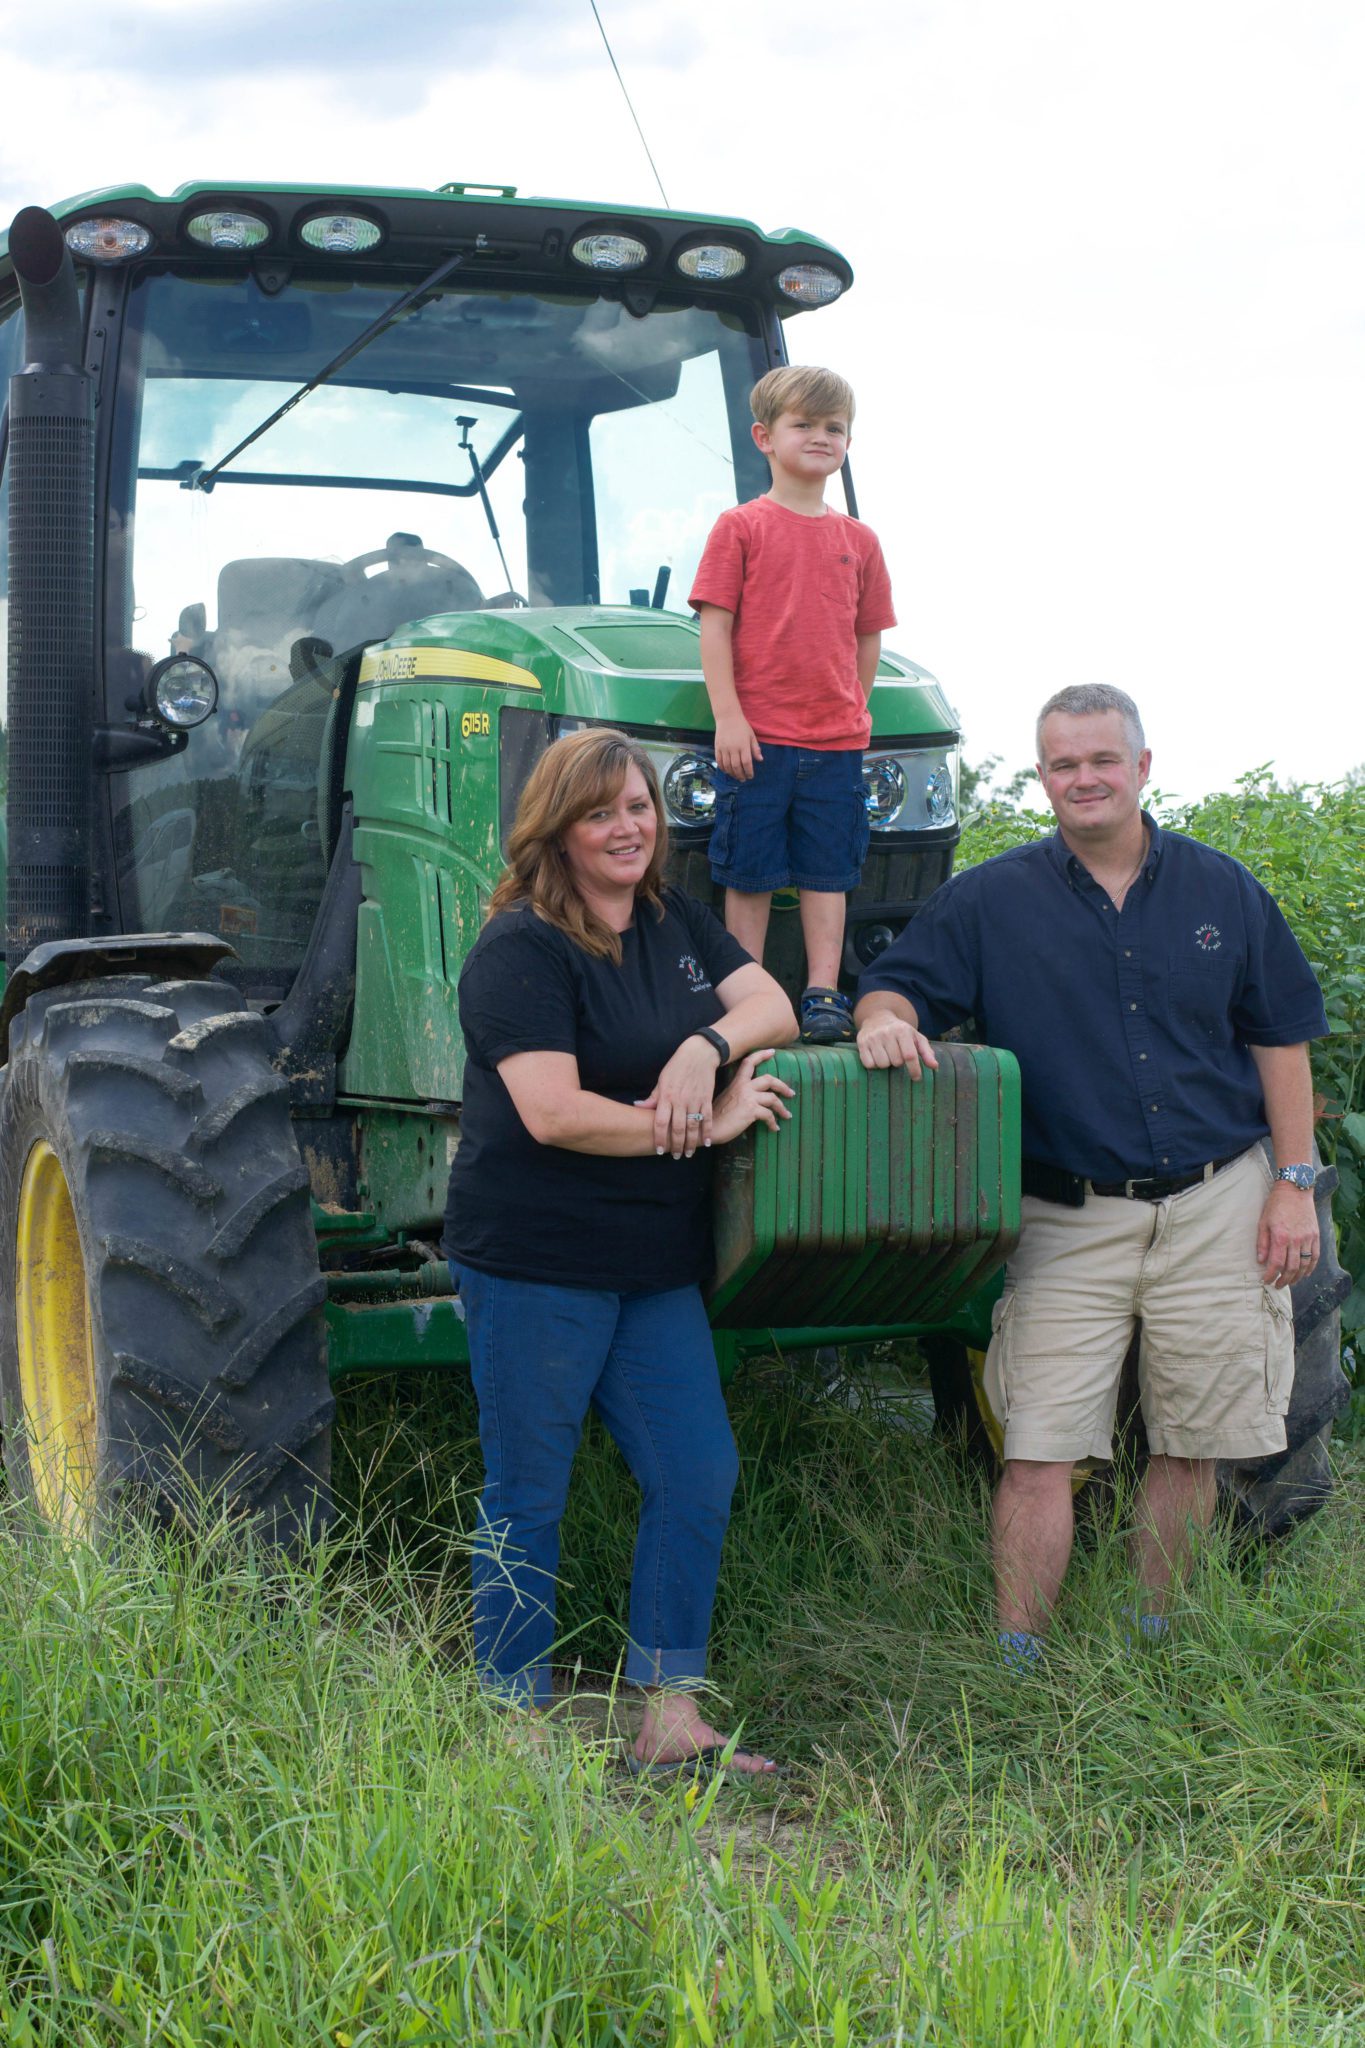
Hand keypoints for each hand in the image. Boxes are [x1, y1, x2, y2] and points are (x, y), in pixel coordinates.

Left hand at [635, 1034, 722, 1157]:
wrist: (699, 1054)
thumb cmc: (677, 1066)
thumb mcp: (662, 1080)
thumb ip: (653, 1097)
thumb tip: (638, 1106)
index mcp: (666, 1096)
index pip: (660, 1122)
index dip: (659, 1138)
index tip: (658, 1150)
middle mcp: (680, 1101)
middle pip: (677, 1129)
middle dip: (676, 1145)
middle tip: (675, 1156)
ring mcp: (695, 1101)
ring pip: (692, 1127)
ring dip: (691, 1143)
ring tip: (688, 1154)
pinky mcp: (706, 1099)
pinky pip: (707, 1119)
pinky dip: (707, 1132)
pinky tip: (706, 1143)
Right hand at [711, 1051, 793, 1143]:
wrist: (707, 1129)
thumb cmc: (714, 1118)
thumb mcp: (726, 1099)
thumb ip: (739, 1095)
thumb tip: (751, 1101)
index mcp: (736, 1082)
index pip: (749, 1063)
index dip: (761, 1055)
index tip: (772, 1052)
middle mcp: (743, 1087)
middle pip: (769, 1079)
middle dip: (782, 1086)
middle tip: (790, 1093)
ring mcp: (748, 1098)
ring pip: (773, 1098)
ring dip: (782, 1108)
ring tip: (786, 1115)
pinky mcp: (751, 1110)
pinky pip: (769, 1115)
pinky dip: (773, 1122)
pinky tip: (774, 1128)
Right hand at [714, 713, 761, 781]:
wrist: (728, 717)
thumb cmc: (742, 726)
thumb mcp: (751, 736)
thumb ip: (755, 748)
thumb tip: (760, 760)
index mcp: (743, 745)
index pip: (746, 763)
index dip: (749, 771)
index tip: (750, 776)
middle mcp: (733, 748)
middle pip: (736, 766)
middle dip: (740, 775)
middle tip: (743, 779)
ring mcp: (724, 748)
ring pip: (727, 766)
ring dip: (732, 773)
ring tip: (736, 776)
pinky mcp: (717, 747)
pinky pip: (719, 761)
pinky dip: (723, 768)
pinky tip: (727, 771)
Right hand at [855, 1014, 938, 1077]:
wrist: (878, 1018)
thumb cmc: (900, 1032)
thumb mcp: (916, 1037)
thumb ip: (926, 1052)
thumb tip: (934, 1066)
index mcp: (902, 1031)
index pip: (909, 1055)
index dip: (914, 1069)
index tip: (916, 1078)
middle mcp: (887, 1033)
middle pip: (896, 1062)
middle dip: (898, 1063)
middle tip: (896, 1055)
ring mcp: (873, 1037)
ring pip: (882, 1064)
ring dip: (886, 1064)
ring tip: (887, 1055)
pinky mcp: (861, 1043)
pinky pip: (869, 1064)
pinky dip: (874, 1064)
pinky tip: (876, 1056)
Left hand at [1256, 1183, 1318, 1287]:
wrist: (1295, 1189)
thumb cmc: (1276, 1204)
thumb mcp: (1263, 1222)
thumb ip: (1262, 1243)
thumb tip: (1261, 1261)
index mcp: (1280, 1237)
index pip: (1276, 1263)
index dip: (1271, 1275)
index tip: (1266, 1281)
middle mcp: (1296, 1240)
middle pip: (1292, 1268)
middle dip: (1284, 1280)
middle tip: (1278, 1285)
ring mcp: (1308, 1238)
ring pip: (1304, 1265)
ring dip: (1297, 1277)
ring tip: (1290, 1282)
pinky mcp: (1316, 1235)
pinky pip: (1315, 1256)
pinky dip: (1311, 1267)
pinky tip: (1305, 1273)